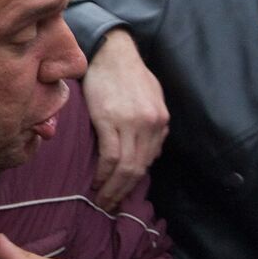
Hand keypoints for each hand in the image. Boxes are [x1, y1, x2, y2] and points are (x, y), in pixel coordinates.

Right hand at [81, 31, 168, 210]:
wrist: (110, 52)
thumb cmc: (126, 73)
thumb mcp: (150, 96)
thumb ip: (152, 122)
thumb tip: (149, 147)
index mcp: (160, 120)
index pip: (149, 160)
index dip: (134, 181)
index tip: (122, 192)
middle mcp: (150, 124)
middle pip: (138, 169)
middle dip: (124, 192)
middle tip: (111, 206)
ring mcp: (131, 123)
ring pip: (125, 168)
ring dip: (113, 189)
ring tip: (102, 200)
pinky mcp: (109, 121)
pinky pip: (110, 157)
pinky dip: (104, 174)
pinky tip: (97, 182)